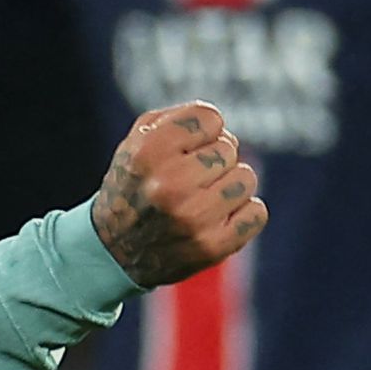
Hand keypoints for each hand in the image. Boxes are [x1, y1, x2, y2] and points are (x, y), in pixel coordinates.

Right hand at [91, 104, 266, 286]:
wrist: (113, 251)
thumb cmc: (134, 186)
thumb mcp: (136, 143)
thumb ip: (176, 119)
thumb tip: (218, 123)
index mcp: (149, 153)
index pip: (209, 118)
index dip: (201, 130)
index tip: (187, 147)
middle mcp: (170, 185)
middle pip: (229, 147)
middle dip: (214, 158)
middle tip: (191, 178)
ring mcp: (193, 219)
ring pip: (246, 178)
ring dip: (230, 185)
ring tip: (205, 198)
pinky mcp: (212, 247)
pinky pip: (257, 213)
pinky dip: (243, 214)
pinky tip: (218, 218)